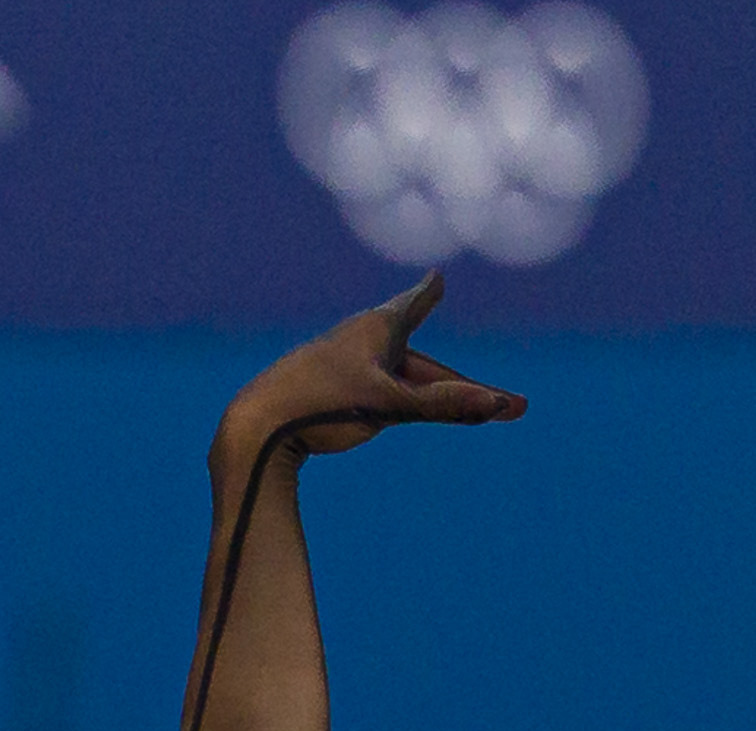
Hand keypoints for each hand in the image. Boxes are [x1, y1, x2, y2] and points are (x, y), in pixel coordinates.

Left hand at [217, 273, 527, 466]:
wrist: (256, 426)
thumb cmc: (322, 406)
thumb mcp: (390, 406)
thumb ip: (445, 405)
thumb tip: (499, 405)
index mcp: (376, 329)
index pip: (414, 305)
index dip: (428, 294)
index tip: (436, 278)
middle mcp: (360, 342)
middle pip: (422, 367)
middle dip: (459, 387)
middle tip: (498, 403)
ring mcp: (341, 368)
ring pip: (398, 382)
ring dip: (430, 397)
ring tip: (456, 411)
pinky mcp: (325, 394)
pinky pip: (373, 395)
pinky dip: (396, 403)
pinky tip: (381, 410)